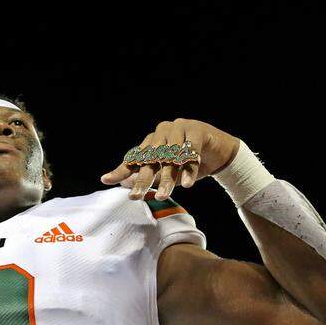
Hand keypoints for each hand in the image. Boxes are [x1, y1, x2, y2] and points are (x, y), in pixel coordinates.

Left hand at [101, 120, 239, 201]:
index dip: (121, 170)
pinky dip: (189, 170)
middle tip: (136, 196)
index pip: (134, 157)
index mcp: (152, 142)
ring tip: (163, 196)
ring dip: (168, 179)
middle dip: (143, 179)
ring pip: (171, 157)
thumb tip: (124, 184)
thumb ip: (150, 176)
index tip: (106, 180)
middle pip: (150, 158)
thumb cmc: (190, 163)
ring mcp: (180, 128)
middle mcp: (162, 132)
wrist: (219, 152)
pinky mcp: (197, 131)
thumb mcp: (168, 173)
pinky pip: (191, 153)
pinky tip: (186, 185)